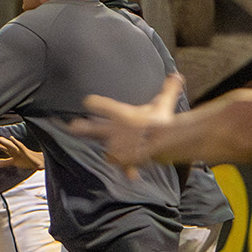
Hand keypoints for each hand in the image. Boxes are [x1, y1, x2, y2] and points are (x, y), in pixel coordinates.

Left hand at [0, 132, 42, 171]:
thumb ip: (3, 162)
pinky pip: (20, 146)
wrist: (38, 161)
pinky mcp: (26, 152)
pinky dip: (16, 142)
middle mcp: (14, 148)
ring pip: (9, 143)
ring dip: (2, 140)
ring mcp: (19, 149)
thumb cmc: (26, 160)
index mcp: (10, 150)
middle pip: (2, 143)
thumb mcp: (12, 162)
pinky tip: (12, 139)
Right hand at [71, 74, 186, 171]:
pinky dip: (129, 170)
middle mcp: (115, 131)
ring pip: (110, 150)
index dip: (98, 105)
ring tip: (109, 156)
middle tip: (73, 126)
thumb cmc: (155, 120)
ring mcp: (118, 146)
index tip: (88, 101)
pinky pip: (126, 166)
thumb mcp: (162, 106)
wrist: (157, 138)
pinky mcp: (125, 159)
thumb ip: (169, 91)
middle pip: (97, 129)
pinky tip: (133, 175)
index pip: (107, 107)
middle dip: (86, 128)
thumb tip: (178, 75)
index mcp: (121, 115)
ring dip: (112, 152)